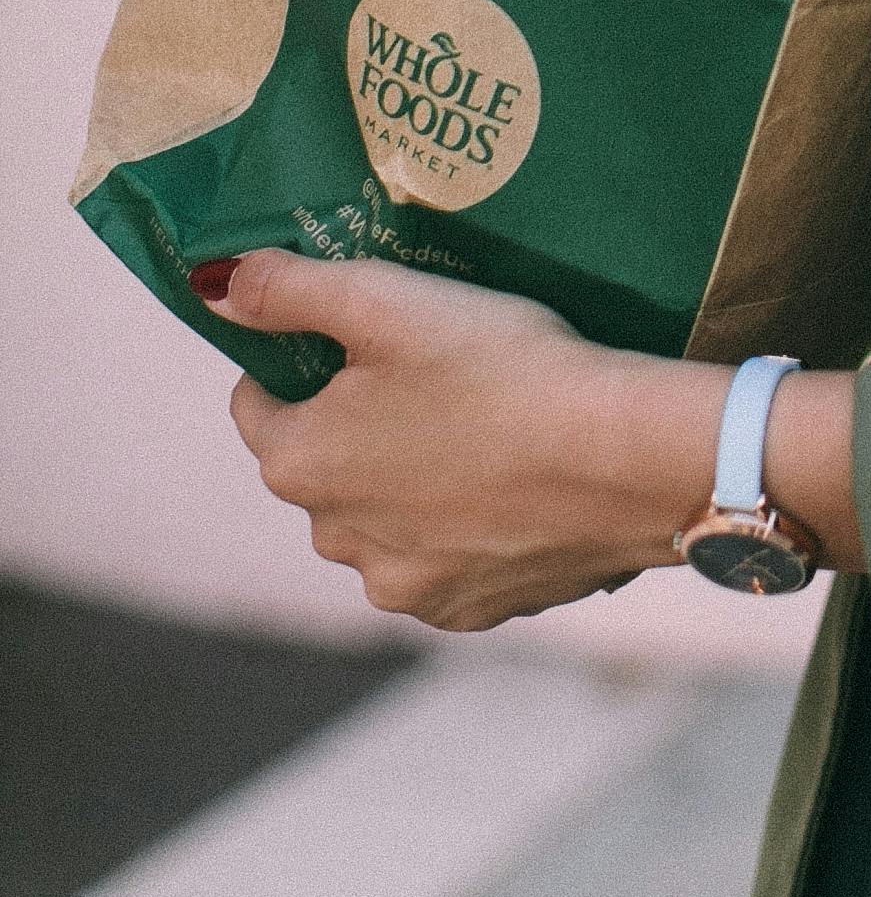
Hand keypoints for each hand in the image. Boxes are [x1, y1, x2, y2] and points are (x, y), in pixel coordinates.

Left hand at [210, 250, 726, 631]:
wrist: (627, 460)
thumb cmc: (505, 369)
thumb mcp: (390, 301)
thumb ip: (291, 289)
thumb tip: (217, 285)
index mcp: (300, 464)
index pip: (259, 404)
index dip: (304, 361)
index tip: (365, 337)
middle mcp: (335, 542)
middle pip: (325, 465)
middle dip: (362, 425)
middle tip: (437, 373)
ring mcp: (404, 585)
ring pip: (385, 519)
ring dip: (413, 484)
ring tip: (485, 429)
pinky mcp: (470, 612)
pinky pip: (447, 562)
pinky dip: (467, 528)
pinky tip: (515, 484)